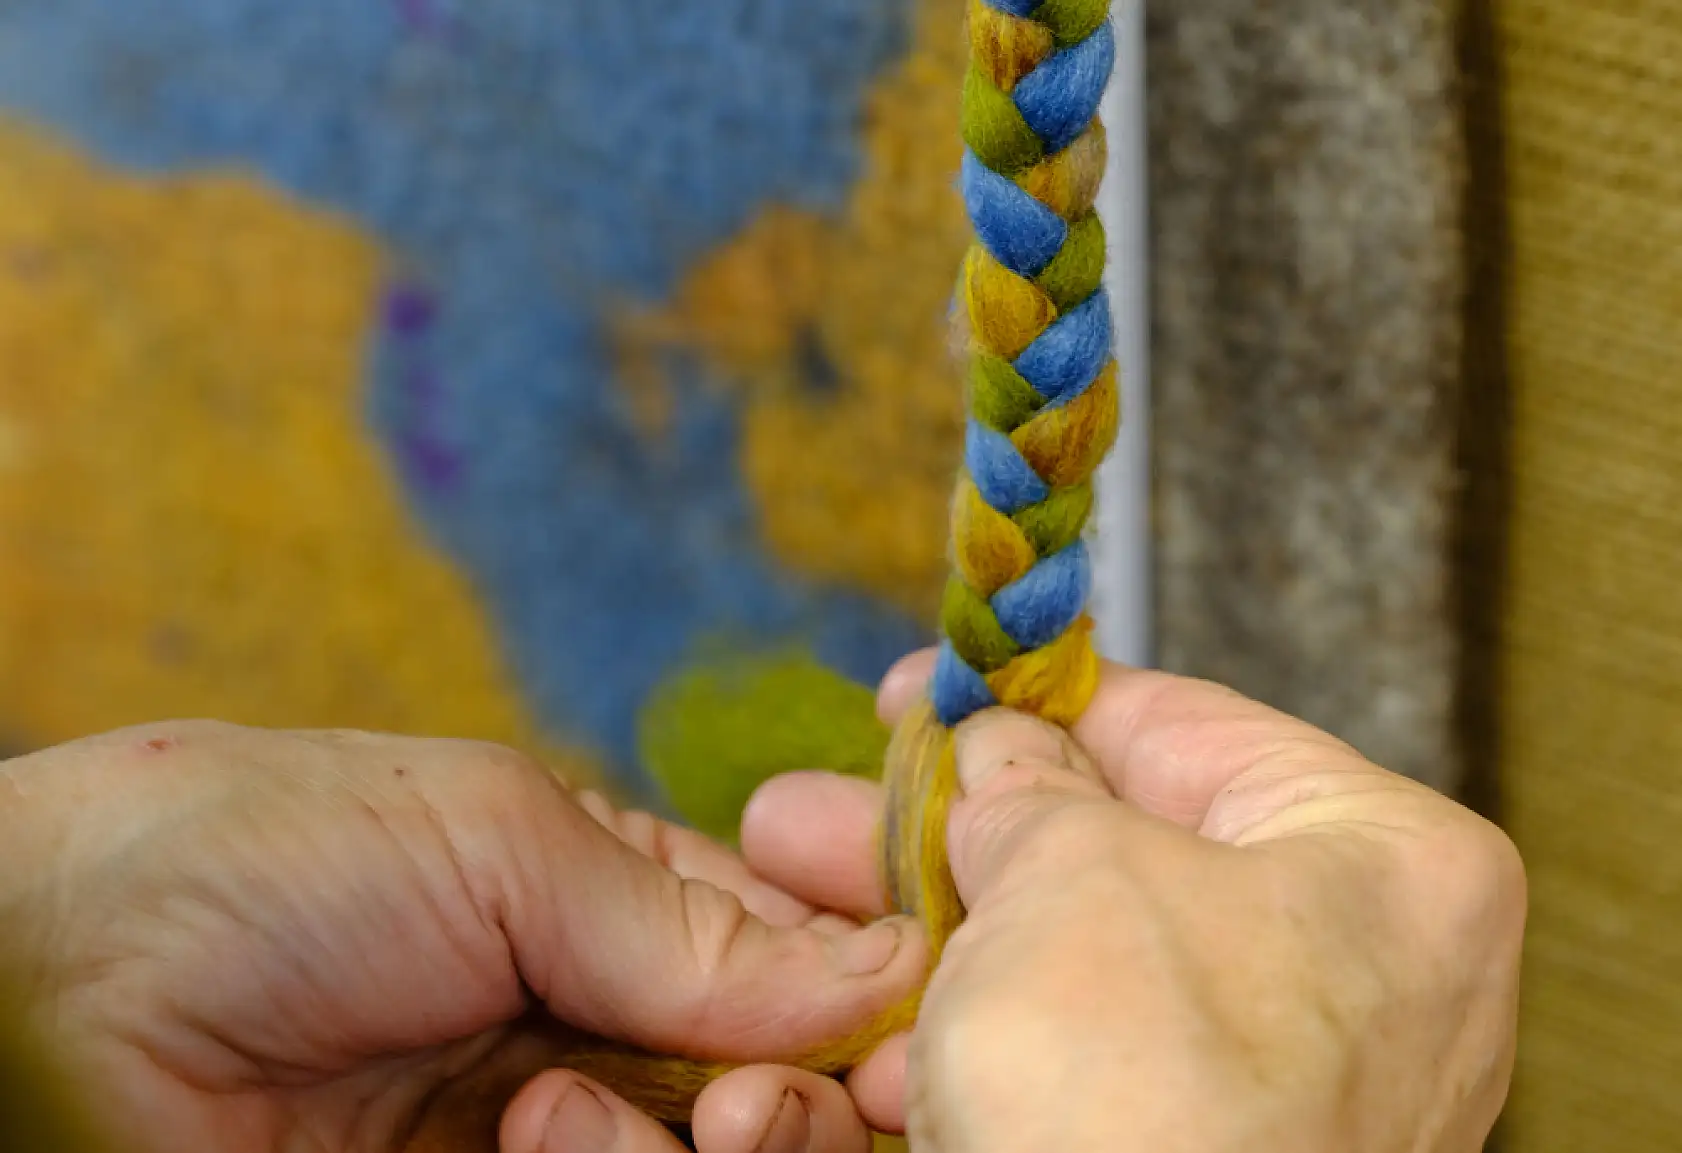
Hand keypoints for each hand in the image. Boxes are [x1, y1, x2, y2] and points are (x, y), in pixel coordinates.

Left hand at [0, 721, 924, 1152]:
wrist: (59, 988)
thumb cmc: (269, 856)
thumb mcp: (503, 841)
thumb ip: (693, 924)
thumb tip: (888, 964)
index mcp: (616, 909)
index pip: (799, 963)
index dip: (868, 997)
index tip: (904, 1027)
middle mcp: (602, 1033)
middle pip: (787, 1089)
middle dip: (799, 1102)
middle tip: (744, 1107)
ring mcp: (554, 1139)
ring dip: (707, 1152)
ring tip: (569, 1115)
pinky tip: (538, 1143)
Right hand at [743, 655, 1525, 1151]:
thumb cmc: (1146, 1091)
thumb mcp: (1065, 870)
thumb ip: (1023, 787)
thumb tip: (995, 756)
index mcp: (1383, 865)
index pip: (1183, 729)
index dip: (1027, 700)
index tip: (921, 692)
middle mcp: (1353, 978)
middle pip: (1106, 856)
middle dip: (939, 838)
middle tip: (822, 809)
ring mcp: (1274, 1092)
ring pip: (1063, 978)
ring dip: (918, 958)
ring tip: (795, 928)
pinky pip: (1062, 1082)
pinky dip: (954, 1062)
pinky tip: (845, 1063)